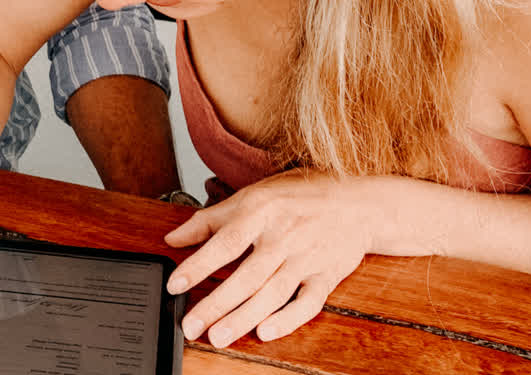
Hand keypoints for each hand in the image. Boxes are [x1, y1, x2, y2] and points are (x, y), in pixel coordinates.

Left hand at [164, 171, 374, 344]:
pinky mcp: (326, 276)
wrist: (358, 202)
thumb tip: (173, 238)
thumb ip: (210, 219)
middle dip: (217, 304)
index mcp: (262, 211)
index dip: (198, 265)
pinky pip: (307, 303)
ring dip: (244, 318)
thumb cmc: (300, 195)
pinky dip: (287, 319)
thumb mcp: (252, 195)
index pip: (225, 242)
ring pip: (272, 294)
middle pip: (247, 276)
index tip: (175, 285)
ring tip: (218, 337)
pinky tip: (265, 331)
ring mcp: (307, 258)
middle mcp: (284, 236)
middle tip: (191, 325)